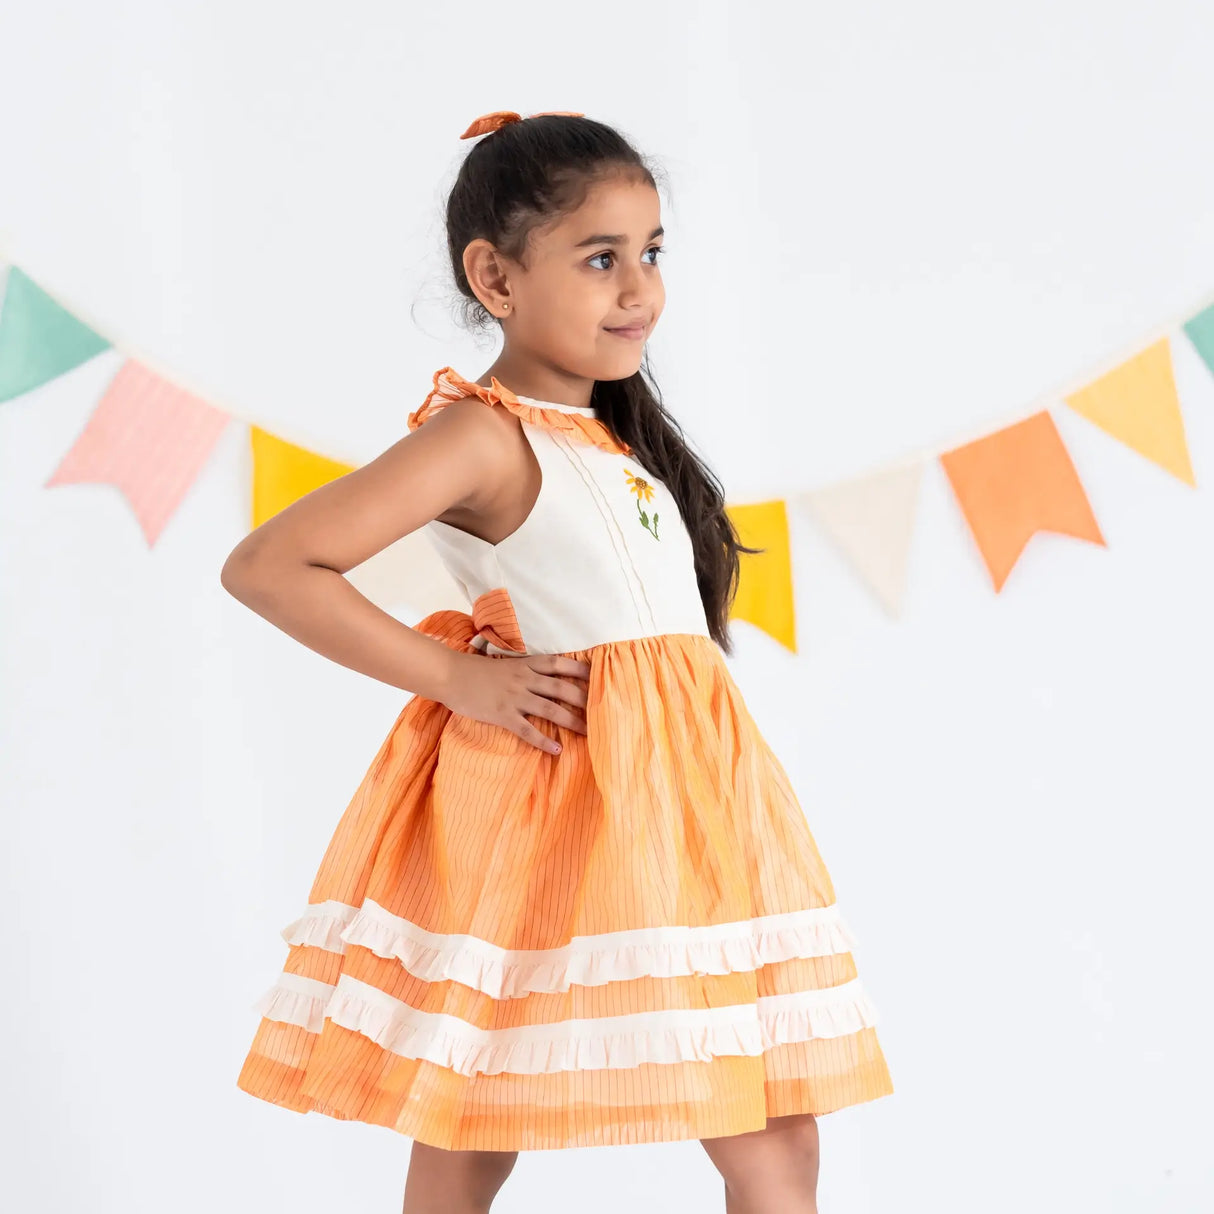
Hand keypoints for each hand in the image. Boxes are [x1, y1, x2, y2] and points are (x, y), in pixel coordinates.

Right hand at [439, 649, 590, 753]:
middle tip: (604, 711)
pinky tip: (557, 749)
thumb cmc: (477, 670)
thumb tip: (546, 678)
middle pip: (562, 688)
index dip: (582, 671)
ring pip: (550, 709)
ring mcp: (514, 697)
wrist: (451, 675)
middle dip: (585, 700)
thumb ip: (526, 669)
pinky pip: (527, 730)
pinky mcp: (502, 714)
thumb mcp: (506, 663)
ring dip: (572, 721)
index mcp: (526, 664)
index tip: (600, 678)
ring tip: (590, 733)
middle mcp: (525, 679)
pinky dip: (542, 740)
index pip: (560, 664)